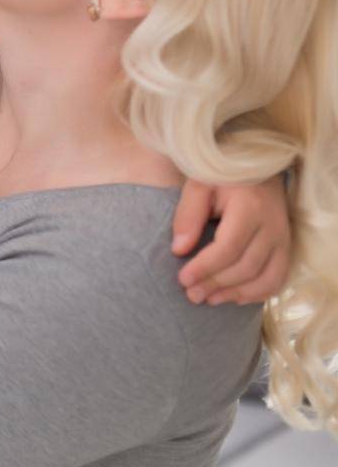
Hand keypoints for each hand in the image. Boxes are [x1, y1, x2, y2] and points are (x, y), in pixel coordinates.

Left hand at [172, 175, 292, 304]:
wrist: (258, 167)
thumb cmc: (223, 177)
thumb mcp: (199, 185)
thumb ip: (188, 216)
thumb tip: (179, 250)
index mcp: (250, 208)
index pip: (228, 247)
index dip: (205, 267)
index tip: (183, 279)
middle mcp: (272, 226)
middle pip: (245, 266)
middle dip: (216, 284)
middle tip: (191, 294)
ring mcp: (283, 239)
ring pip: (265, 277)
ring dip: (235, 293)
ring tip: (208, 299)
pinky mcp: (286, 247)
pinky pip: (278, 278)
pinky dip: (258, 293)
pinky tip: (234, 297)